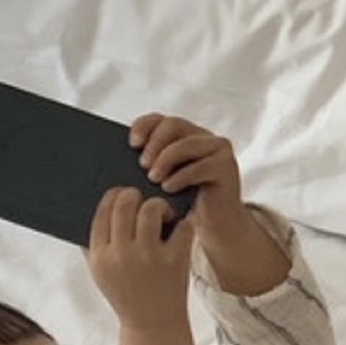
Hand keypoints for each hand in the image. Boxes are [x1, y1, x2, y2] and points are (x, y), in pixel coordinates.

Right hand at [87, 186, 193, 330]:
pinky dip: (183, 225)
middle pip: (126, 201)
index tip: (125, 197)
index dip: (116, 195)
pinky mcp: (174, 261)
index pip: (104, 208)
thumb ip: (95, 244)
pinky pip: (182, 226)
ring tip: (164, 215)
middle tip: (145, 203)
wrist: (152, 326)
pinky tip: (179, 233)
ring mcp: (148, 257)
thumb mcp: (101, 274)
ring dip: (160, 205)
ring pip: (152, 207)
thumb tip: (101, 206)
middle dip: (137, 195)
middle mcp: (121, 255)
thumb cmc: (126, 294)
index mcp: (100, 256)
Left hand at [131, 112, 288, 297]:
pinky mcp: (226, 166)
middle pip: (173, 125)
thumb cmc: (185, 204)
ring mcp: (217, 149)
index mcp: (182, 135)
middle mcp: (201, 136)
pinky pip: (202, 165)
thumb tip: (118, 164)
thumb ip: (149, 168)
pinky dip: (182, 176)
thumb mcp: (162, 182)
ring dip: (166, 160)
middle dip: (154, 143)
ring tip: (153, 178)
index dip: (144, 126)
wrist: (214, 225)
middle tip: (142, 164)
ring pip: (187, 144)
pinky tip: (168, 187)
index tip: (131, 143)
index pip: (160, 119)